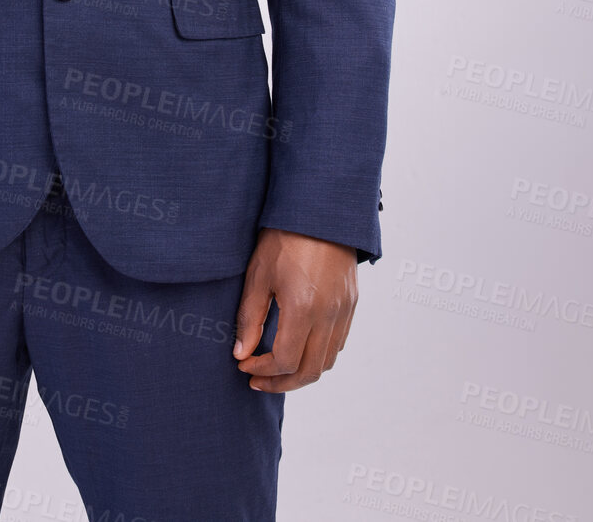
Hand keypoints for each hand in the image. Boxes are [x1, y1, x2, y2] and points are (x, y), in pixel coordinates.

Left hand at [232, 228, 357, 391]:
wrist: (320, 211)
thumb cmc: (284, 237)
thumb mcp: (259, 274)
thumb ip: (249, 317)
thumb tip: (241, 353)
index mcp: (303, 308)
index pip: (285, 361)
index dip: (262, 371)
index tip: (243, 365)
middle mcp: (329, 315)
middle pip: (309, 371)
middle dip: (281, 382)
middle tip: (257, 379)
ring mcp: (344, 311)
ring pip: (327, 361)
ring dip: (301, 372)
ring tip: (276, 368)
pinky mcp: (351, 304)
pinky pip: (338, 343)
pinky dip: (318, 355)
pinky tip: (299, 345)